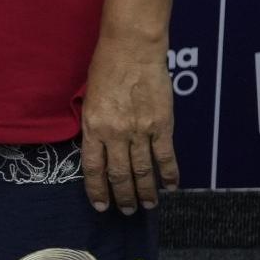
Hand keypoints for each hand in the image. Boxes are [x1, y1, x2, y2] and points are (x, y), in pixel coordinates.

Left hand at [80, 38, 177, 213]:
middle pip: (119, 175)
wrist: (132, 49)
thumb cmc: (105, 67)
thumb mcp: (89, 98)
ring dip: (145, 192)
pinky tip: (171, 186)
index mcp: (93, 126)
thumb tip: (98, 148)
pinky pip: (166, 157)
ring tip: (147, 205)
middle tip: (126, 211)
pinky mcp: (162, 126)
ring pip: (143, 171)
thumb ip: (94, 124)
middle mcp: (116, 134)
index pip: (93, 168)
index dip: (97, 190)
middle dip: (122, 197)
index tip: (101, 206)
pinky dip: (170, 174)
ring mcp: (141, 131)